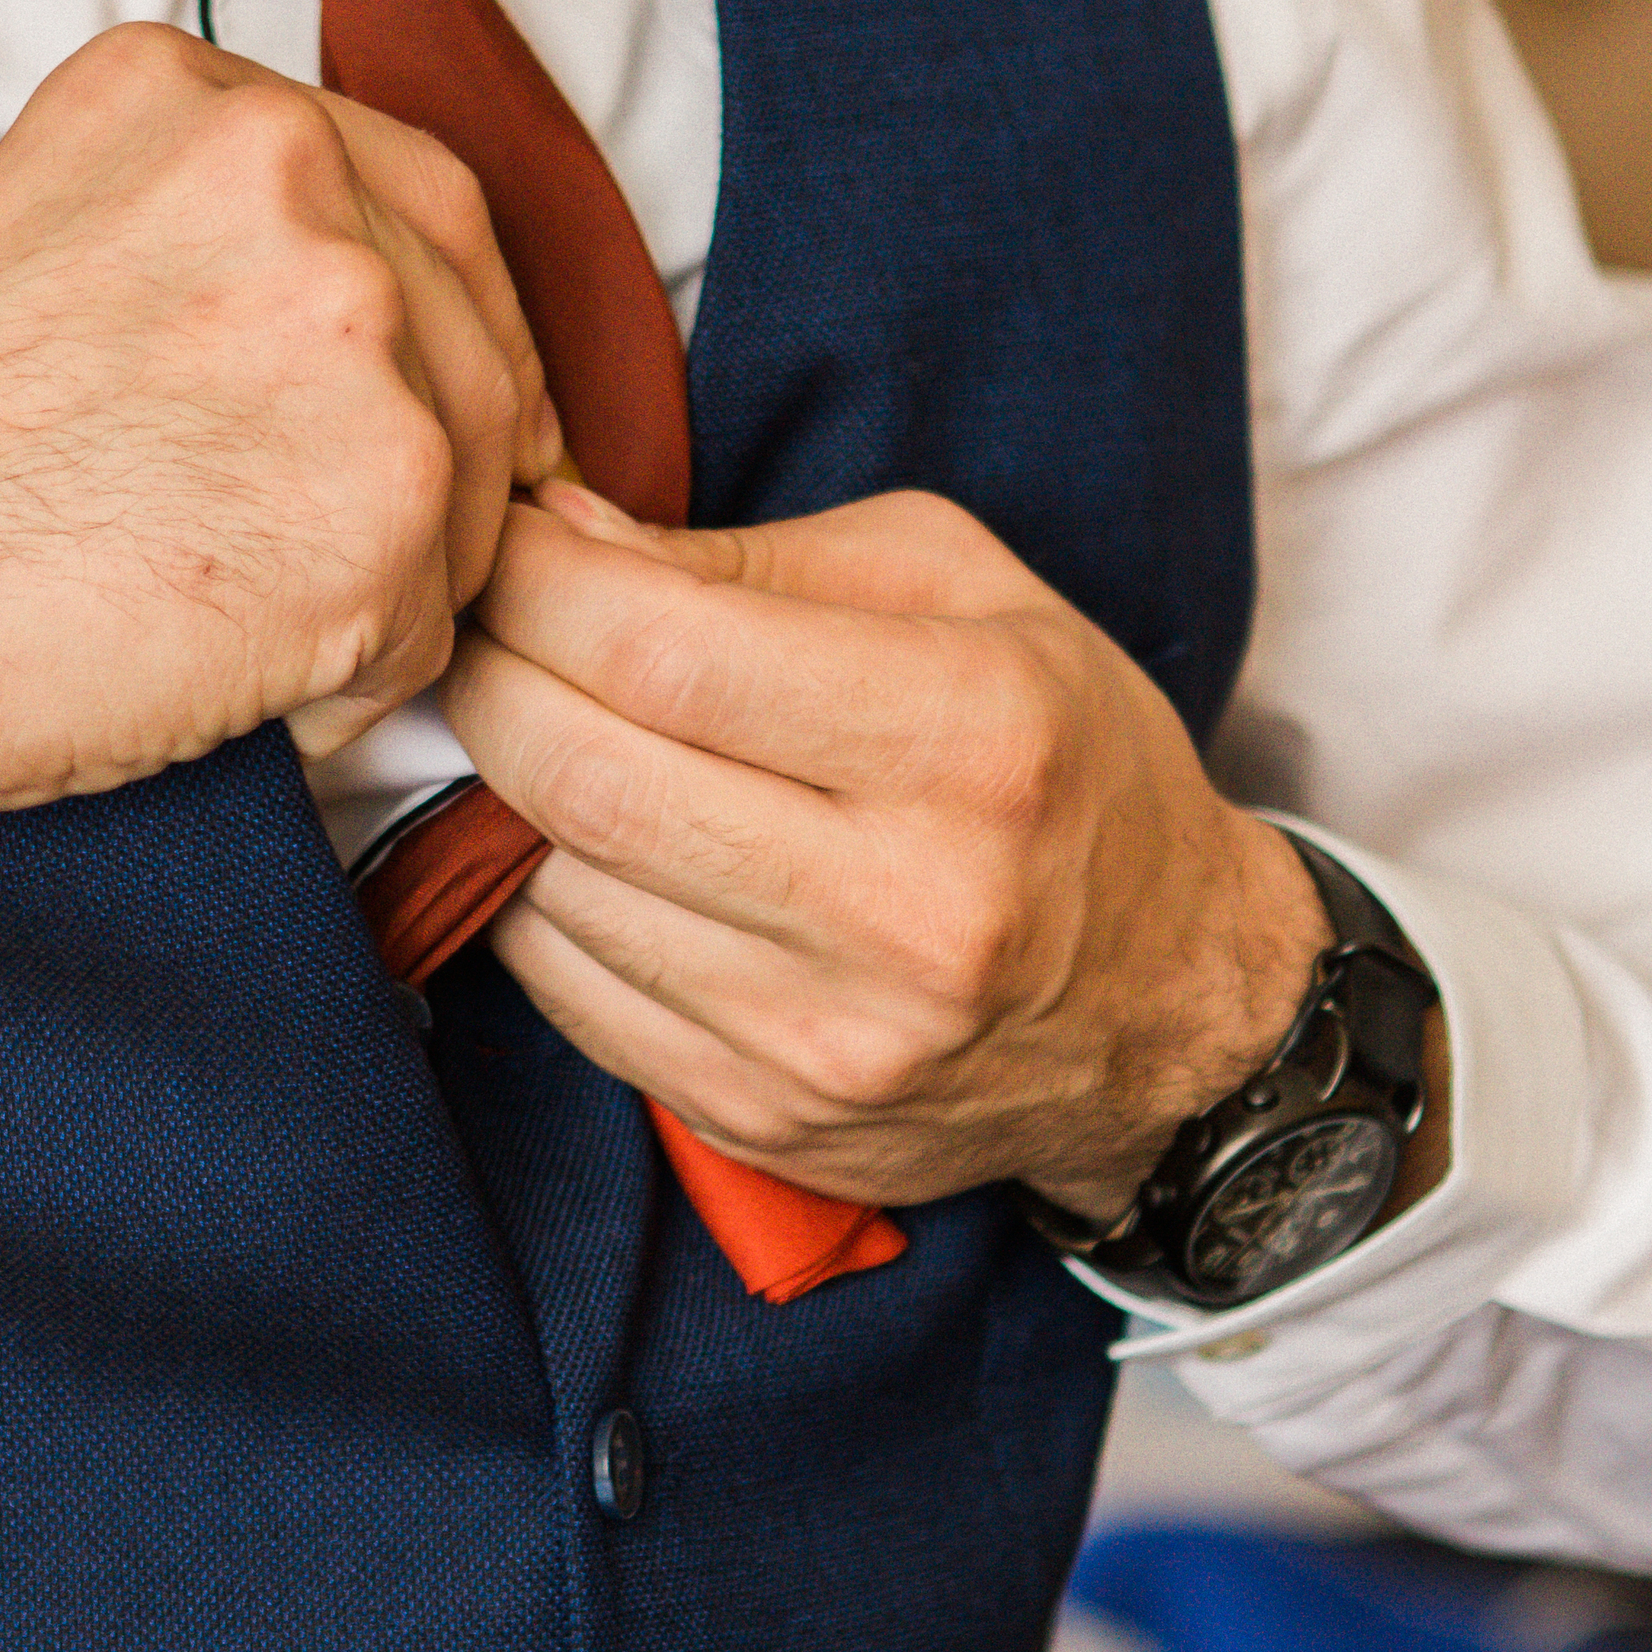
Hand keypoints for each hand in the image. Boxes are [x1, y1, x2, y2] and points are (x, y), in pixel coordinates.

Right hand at [0, 27, 554, 1044]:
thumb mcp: (44, 233)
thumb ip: (207, 226)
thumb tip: (359, 311)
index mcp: (199, 97)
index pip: (420, 195)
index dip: (445, 318)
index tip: (444, 394)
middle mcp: (291, 172)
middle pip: (470, 324)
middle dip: (444, 447)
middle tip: (374, 541)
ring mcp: (354, 322)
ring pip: (471, 467)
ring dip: (395, 567)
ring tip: (247, 621)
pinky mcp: (394, 485)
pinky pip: (440, 605)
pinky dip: (360, 672)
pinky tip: (245, 679)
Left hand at [439, 484, 1348, 1224]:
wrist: (1171, 1006)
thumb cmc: (1060, 758)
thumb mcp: (959, 591)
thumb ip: (746, 559)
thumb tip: (556, 533)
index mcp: (974, 740)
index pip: (662, 651)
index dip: (537, 584)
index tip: (506, 543)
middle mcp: (908, 909)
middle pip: (582, 776)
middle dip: (486, 678)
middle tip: (479, 628)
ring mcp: (828, 1040)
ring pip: (549, 891)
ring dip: (490, 792)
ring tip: (517, 724)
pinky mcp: (765, 1118)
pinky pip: (565, 993)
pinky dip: (528, 899)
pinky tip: (565, 840)